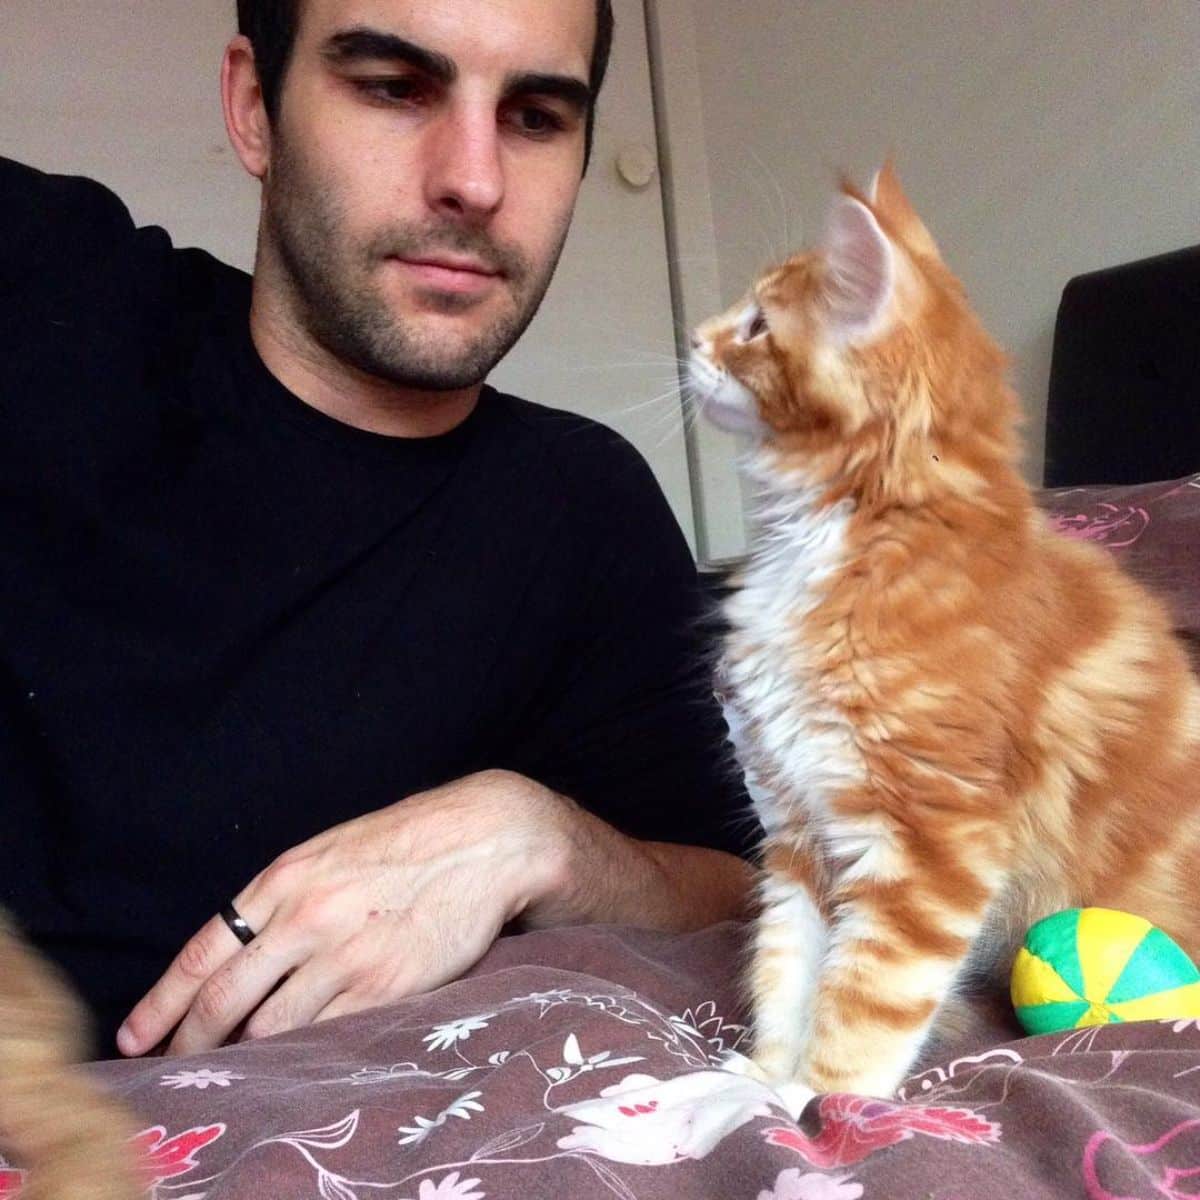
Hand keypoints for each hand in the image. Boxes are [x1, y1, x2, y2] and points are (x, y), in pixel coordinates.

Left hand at [116, 770, 565, 1056]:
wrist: (485, 840)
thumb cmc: (407, 842)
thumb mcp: (330, 852)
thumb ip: (283, 897)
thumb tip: (241, 954)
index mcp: (285, 879)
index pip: (203, 952)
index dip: (161, 1003)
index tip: (135, 1038)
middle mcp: (305, 918)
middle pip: (224, 1001)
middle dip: (190, 1045)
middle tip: (173, 1071)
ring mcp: (345, 956)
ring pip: (271, 1028)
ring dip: (245, 1056)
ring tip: (234, 1072)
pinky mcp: (387, 986)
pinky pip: (328, 1036)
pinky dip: (303, 1055)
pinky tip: (295, 1064)